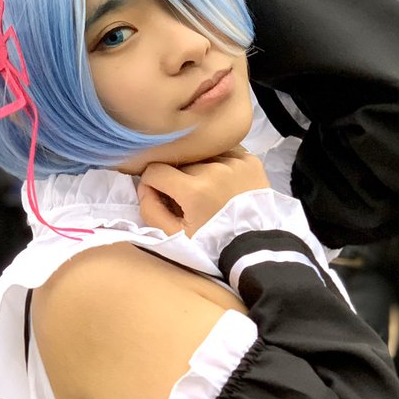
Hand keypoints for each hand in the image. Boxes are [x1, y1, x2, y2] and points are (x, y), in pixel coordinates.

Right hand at [137, 151, 268, 236]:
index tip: (161, 196)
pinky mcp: (251, 161)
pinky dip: (221, 165)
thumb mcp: (175, 235)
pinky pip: (225, 153)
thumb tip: (143, 186)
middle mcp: (214, 169)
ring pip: (202, 156)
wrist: (255, 245)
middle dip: (177, 180)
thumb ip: (151, 210)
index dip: (152, 184)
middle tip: (188, 200)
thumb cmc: (213, 243)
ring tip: (209, 191)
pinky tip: (225, 183)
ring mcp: (235, 162)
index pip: (155, 170)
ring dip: (200, 170)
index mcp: (194, 189)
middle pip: (179, 164)